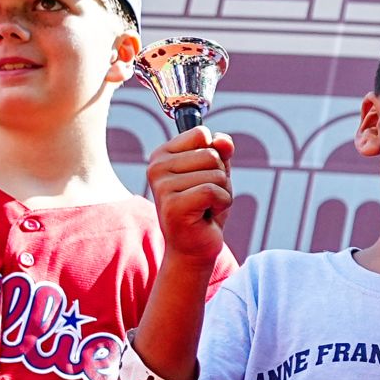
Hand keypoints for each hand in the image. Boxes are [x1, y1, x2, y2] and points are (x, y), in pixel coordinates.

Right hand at [145, 130, 233, 261]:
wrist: (195, 245)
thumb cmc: (205, 207)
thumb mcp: (217, 172)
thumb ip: (221, 151)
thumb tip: (223, 141)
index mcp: (162, 154)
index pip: (202, 134)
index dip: (215, 155)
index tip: (202, 175)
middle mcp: (156, 167)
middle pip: (212, 154)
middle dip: (220, 178)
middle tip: (206, 197)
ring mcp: (162, 186)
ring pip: (216, 174)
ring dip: (221, 193)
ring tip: (205, 206)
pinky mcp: (173, 205)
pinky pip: (213, 191)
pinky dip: (221, 204)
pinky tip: (206, 215)